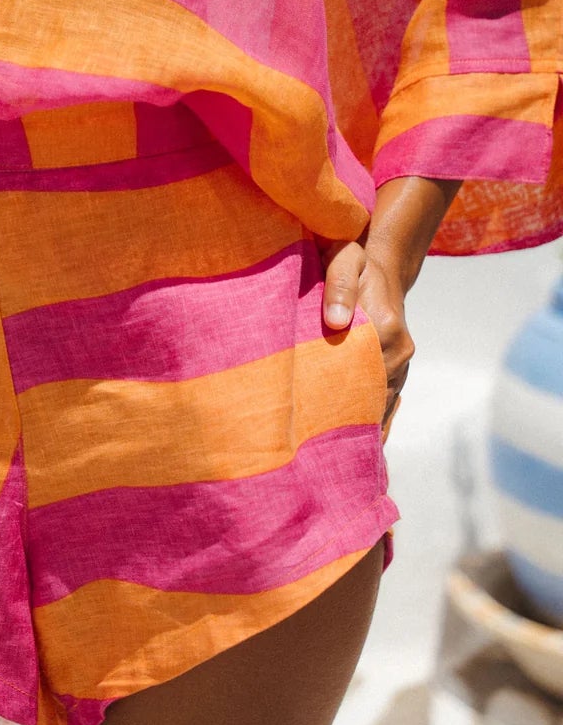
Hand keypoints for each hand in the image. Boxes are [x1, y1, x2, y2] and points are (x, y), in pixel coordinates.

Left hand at [319, 236, 414, 440]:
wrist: (381, 260)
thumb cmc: (355, 259)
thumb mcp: (344, 261)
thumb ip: (338, 288)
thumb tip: (335, 322)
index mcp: (386, 328)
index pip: (365, 374)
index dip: (345, 402)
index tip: (324, 431)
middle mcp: (399, 350)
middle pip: (374, 395)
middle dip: (351, 425)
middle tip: (325, 459)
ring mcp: (400, 360)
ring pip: (383, 403)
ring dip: (364, 428)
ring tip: (340, 465)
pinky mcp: (396, 366)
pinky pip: (388, 400)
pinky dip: (378, 423)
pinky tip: (365, 451)